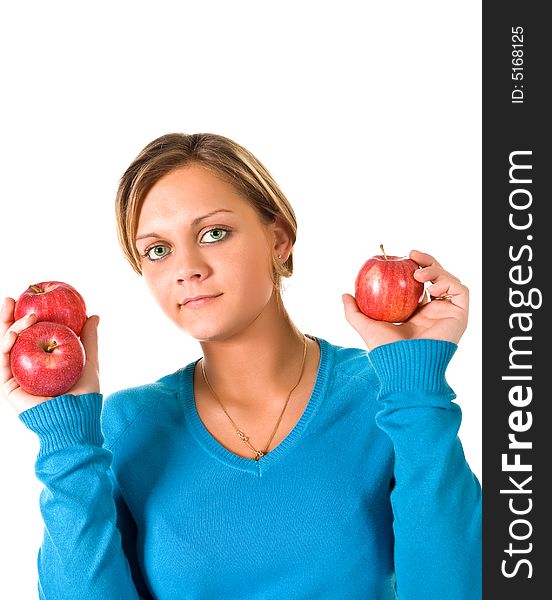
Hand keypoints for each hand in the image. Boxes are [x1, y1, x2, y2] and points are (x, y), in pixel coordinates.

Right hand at [1, 297, 99, 415]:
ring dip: (9, 327)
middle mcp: (24, 367)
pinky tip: (13, 334)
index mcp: (40, 360)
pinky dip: (6, 346)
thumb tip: (94, 315)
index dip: (24, 316)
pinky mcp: (7, 388)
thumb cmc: (84, 394)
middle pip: (11, 337)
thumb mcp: (88, 361)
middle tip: (11, 298)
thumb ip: (89, 339)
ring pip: (4, 347)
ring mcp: (14, 377)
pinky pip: (2, 363)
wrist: (76, 419)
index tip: (28, 298)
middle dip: (7, 317)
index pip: (29, 334)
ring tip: (22, 315)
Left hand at [342, 250, 468, 349]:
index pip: (418, 284)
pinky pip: (460, 290)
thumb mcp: (365, 326)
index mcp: (416, 313)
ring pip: (449, 280)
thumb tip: (344, 295)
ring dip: (435, 269)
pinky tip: (429, 284)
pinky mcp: (460, 315)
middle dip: (427, 261)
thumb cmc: (385, 350)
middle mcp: (434, 311)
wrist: (405, 364)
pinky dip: (447, 280)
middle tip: (411, 254)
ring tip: (416, 273)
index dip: (412, 267)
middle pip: (436, 278)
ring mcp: (448, 313)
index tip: (400, 256)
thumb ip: (353, 312)